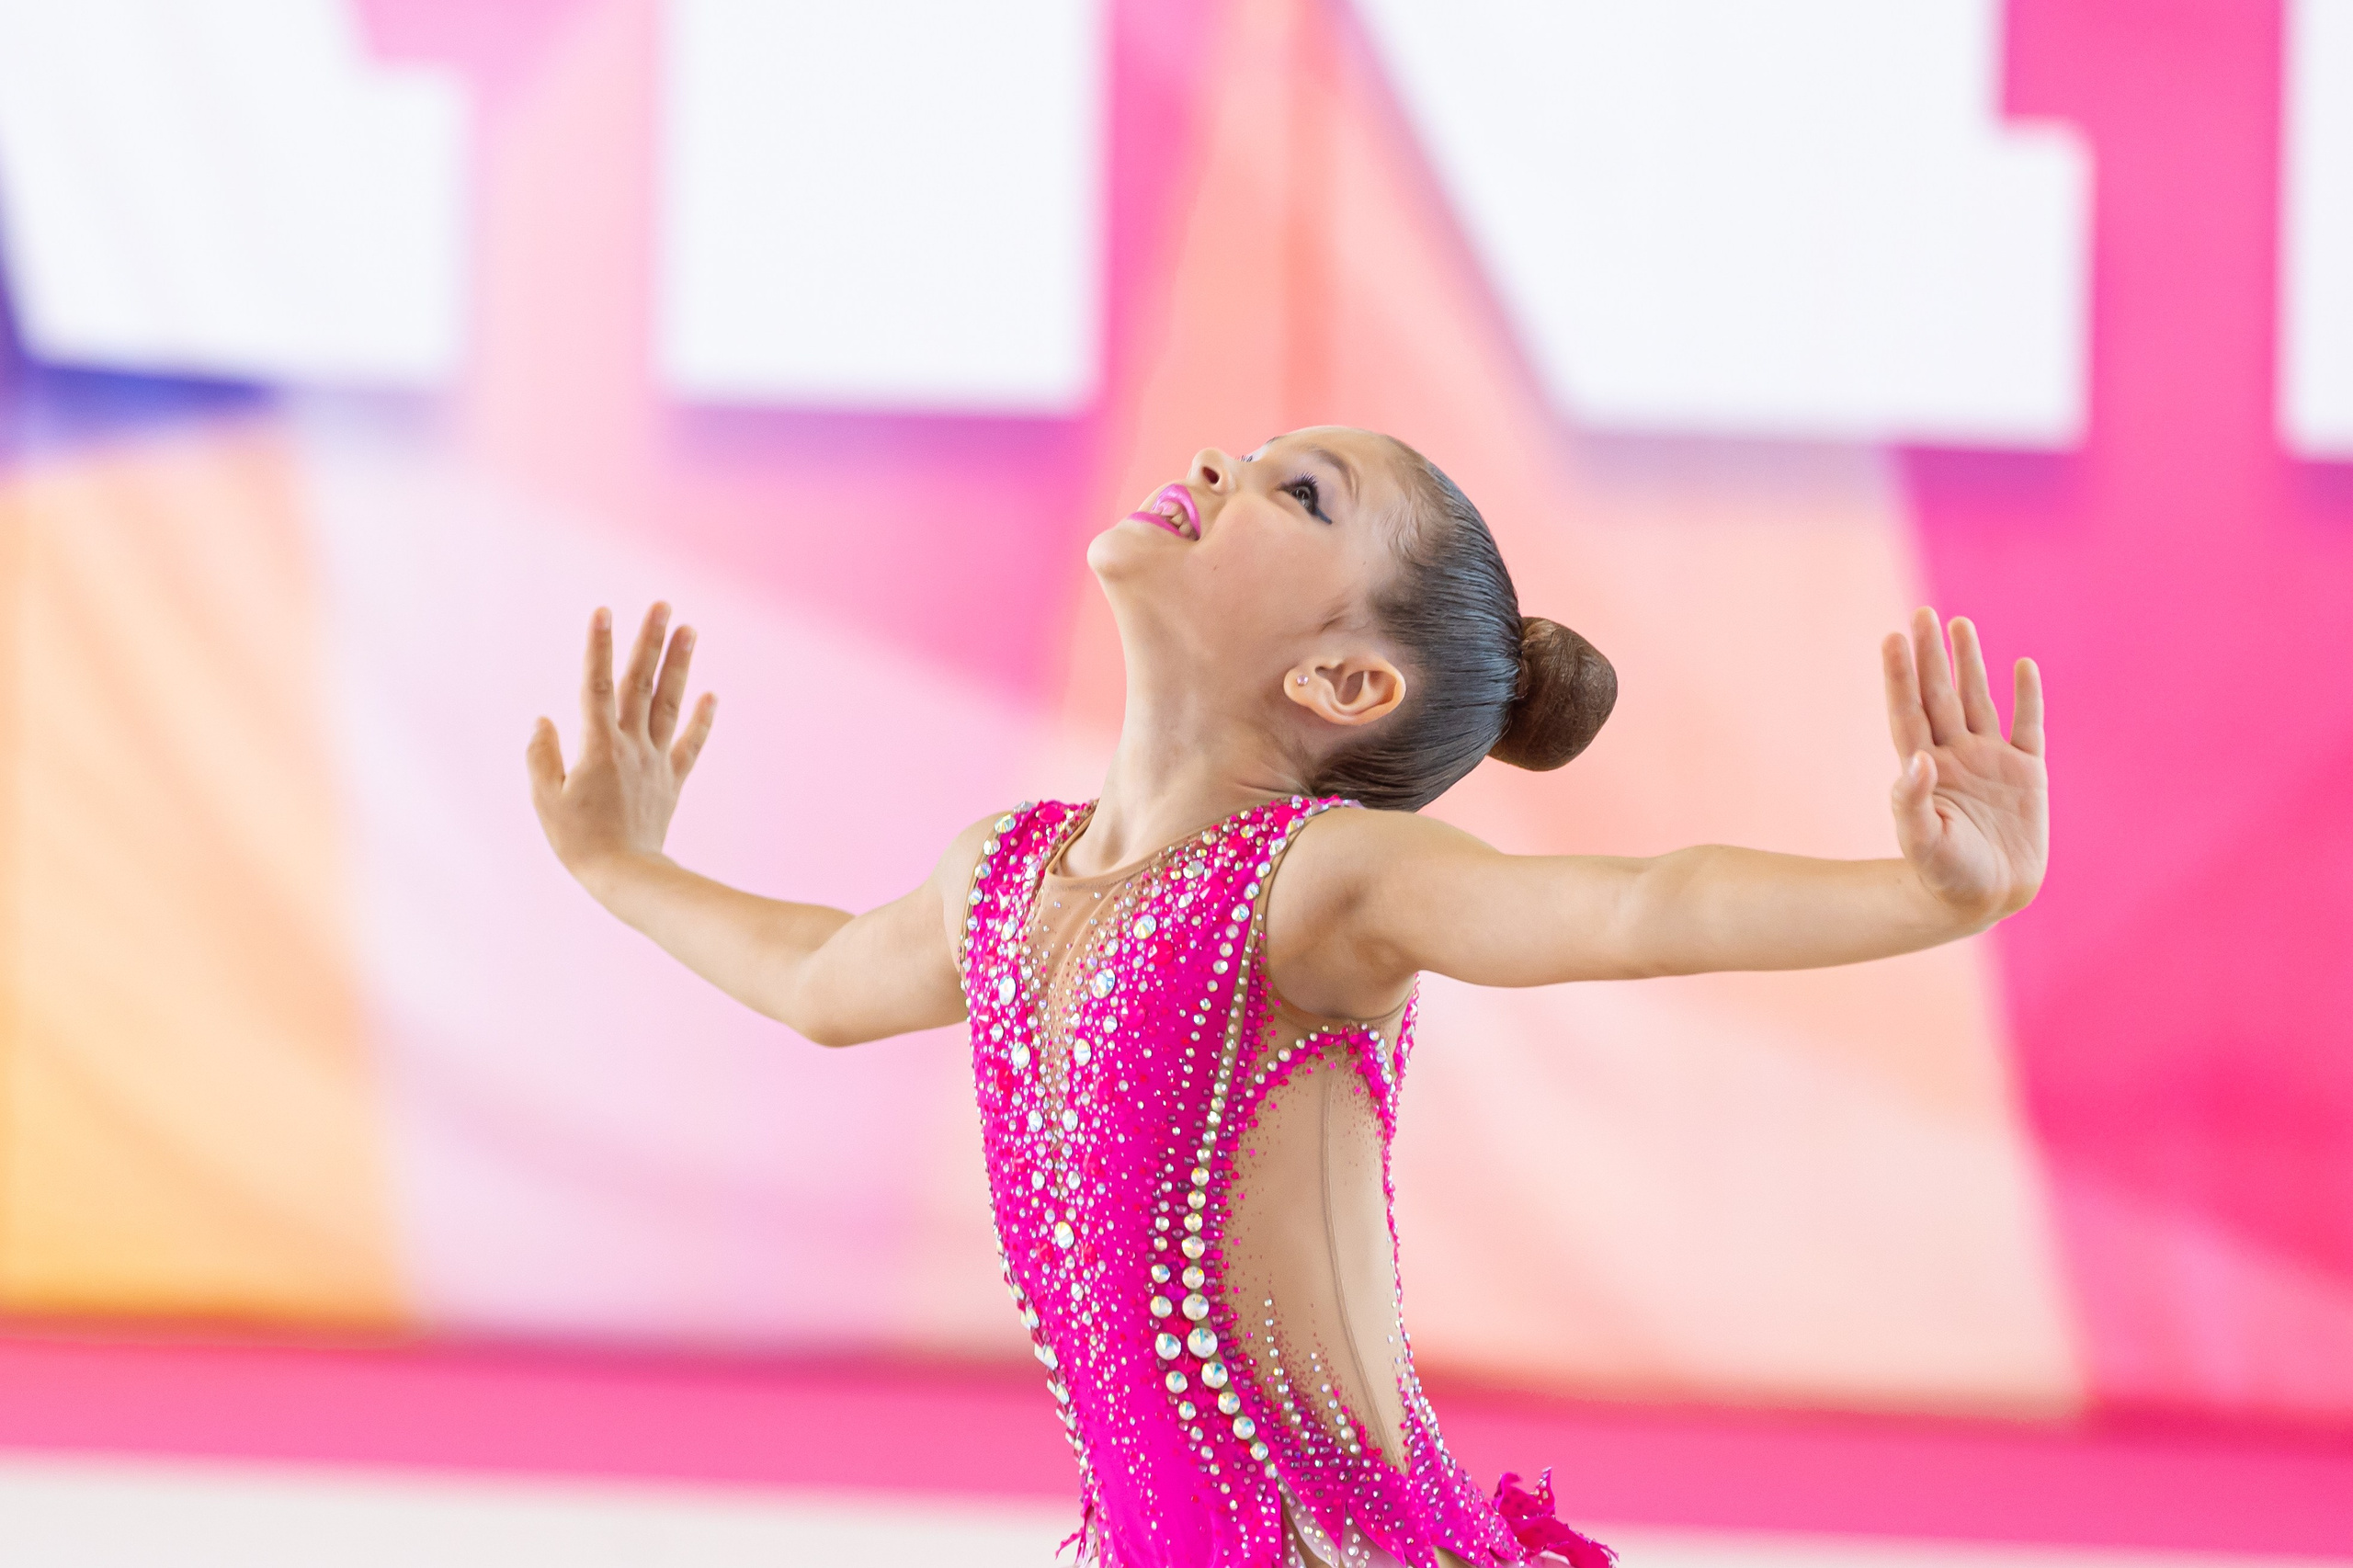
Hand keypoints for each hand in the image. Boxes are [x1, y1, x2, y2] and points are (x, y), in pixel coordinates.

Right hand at [527, 603, 716, 891]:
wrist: (625, 875)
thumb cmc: (578, 840)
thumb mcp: (545, 799)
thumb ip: (542, 756)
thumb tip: (542, 720)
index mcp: (598, 745)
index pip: (595, 685)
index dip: (598, 646)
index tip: (603, 611)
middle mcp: (631, 745)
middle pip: (641, 684)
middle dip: (650, 641)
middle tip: (663, 605)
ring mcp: (656, 761)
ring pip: (669, 704)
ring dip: (679, 665)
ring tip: (690, 630)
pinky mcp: (671, 781)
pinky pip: (690, 745)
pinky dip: (702, 719)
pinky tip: (711, 694)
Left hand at [1882, 607, 2046, 924]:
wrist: (1987, 898)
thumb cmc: (1945, 875)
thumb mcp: (1923, 842)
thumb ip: (1913, 802)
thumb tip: (1917, 760)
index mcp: (1924, 769)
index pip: (1908, 711)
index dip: (1900, 675)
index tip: (1892, 637)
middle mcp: (1955, 756)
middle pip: (1940, 695)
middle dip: (1931, 656)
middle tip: (1923, 614)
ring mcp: (1990, 761)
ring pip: (1979, 700)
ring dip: (1970, 664)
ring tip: (1960, 624)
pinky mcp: (2027, 773)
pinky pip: (2028, 726)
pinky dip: (2027, 696)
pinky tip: (2022, 665)